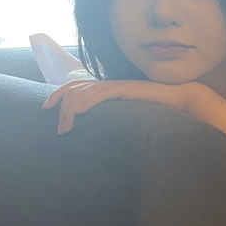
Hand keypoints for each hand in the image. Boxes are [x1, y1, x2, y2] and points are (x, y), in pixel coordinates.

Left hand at [41, 79, 203, 133]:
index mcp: (106, 90)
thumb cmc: (157, 113)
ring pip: (84, 92)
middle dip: (61, 108)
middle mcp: (108, 85)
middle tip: (60, 129)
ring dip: (72, 109)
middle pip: (73, 89)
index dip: (57, 95)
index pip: (74, 87)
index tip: (45, 109)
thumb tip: (97, 139)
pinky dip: (88, 101)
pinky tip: (81, 112)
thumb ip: (113, 124)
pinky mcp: (126, 89)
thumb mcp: (128, 120)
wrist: (180, 101)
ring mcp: (116, 86)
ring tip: (67, 126)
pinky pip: (102, 92)